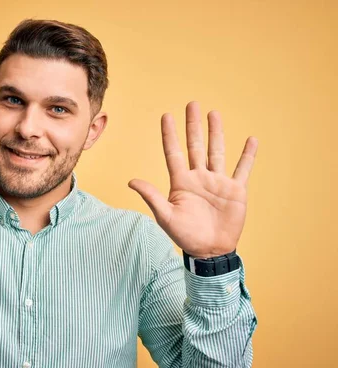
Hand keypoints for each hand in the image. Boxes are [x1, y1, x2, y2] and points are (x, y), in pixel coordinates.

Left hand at [128, 101, 257, 257]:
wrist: (209, 251)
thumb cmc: (185, 236)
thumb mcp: (165, 216)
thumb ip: (151, 196)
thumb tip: (130, 181)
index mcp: (181, 182)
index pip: (173, 153)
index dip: (169, 135)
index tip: (166, 116)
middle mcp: (199, 178)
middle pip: (196, 146)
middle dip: (193, 125)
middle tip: (192, 104)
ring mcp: (218, 182)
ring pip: (217, 151)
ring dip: (216, 133)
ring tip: (214, 113)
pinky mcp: (235, 190)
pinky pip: (242, 169)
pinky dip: (247, 155)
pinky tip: (250, 140)